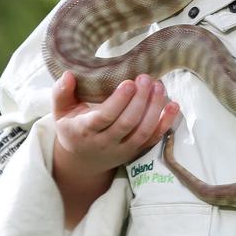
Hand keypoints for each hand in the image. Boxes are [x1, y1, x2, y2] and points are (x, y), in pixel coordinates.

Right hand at [50, 71, 179, 181]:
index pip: (103, 118)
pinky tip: (174, 105)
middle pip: (127, 124)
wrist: (82, 161)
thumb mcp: (60, 111)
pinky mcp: (135, 152)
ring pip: (142, 132)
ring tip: (159, 86)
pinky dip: (166, 123)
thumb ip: (61, 92)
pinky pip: (153, 139)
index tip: (129, 82)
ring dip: (155, 109)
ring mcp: (122, 150)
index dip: (118, 101)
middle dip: (140, 100)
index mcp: (84, 131)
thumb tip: (69, 74)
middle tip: (147, 78)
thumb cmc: (72, 128)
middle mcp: (104, 143)